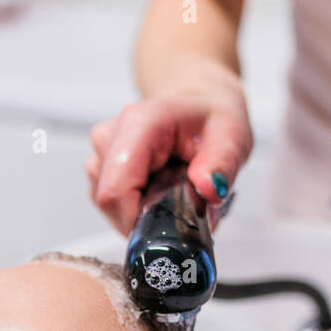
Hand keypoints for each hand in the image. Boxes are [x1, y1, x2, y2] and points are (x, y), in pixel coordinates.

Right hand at [86, 62, 252, 234]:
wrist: (199, 104)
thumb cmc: (211, 119)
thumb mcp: (232, 137)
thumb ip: (222, 164)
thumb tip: (210, 190)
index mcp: (139, 124)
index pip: (116, 191)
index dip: (137, 220)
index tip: (168, 226)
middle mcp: (111, 135)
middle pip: (109, 202)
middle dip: (143, 217)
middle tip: (179, 203)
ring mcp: (101, 153)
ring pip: (108, 205)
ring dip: (140, 211)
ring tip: (170, 190)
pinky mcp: (99, 168)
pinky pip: (110, 203)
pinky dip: (134, 206)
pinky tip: (156, 188)